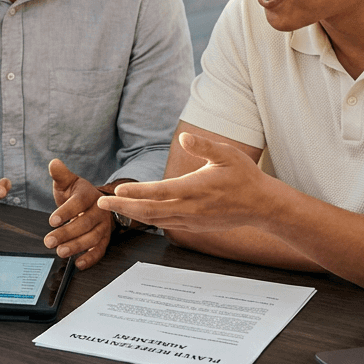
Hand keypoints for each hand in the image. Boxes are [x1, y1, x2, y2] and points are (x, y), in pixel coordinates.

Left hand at [43, 159, 112, 269]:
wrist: (95, 203)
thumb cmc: (77, 193)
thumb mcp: (68, 182)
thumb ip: (60, 175)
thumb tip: (53, 163)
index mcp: (90, 194)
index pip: (78, 203)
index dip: (66, 212)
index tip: (51, 220)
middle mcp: (100, 210)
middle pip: (84, 223)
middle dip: (66, 233)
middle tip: (49, 241)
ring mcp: (104, 225)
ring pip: (92, 238)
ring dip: (76, 246)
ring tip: (60, 252)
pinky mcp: (105, 239)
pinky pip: (100, 250)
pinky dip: (91, 258)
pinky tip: (79, 264)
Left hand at [97, 132, 273, 231]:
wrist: (262, 206)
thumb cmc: (245, 177)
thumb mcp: (227, 154)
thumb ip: (204, 146)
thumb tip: (185, 137)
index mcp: (195, 189)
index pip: (159, 192)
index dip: (137, 192)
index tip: (117, 190)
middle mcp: (190, 208)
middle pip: (150, 211)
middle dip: (123, 207)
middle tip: (101, 203)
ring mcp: (192, 220)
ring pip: (156, 220)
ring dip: (133, 214)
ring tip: (114, 207)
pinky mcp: (195, 226)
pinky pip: (166, 223)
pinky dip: (149, 219)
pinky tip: (138, 213)